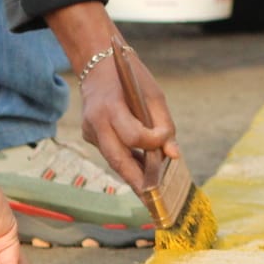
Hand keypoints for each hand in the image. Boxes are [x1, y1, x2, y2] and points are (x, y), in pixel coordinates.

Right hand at [49, 3, 175, 191]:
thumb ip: (164, 124)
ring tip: (154, 189)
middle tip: (156, 200)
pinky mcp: (90, 135)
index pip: (133, 135)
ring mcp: (90, 131)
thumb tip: (173, 155)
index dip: (152, 142)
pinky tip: (143, 169)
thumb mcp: (152, 94)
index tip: (166, 141)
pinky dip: (127, 161)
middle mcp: (96, 122)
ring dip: (134, 174)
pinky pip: (111, 152)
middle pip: (118, 160)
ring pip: (114, 160)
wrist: (97, 63)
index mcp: (111, 108)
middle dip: (138, 181)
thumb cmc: (129, 77)